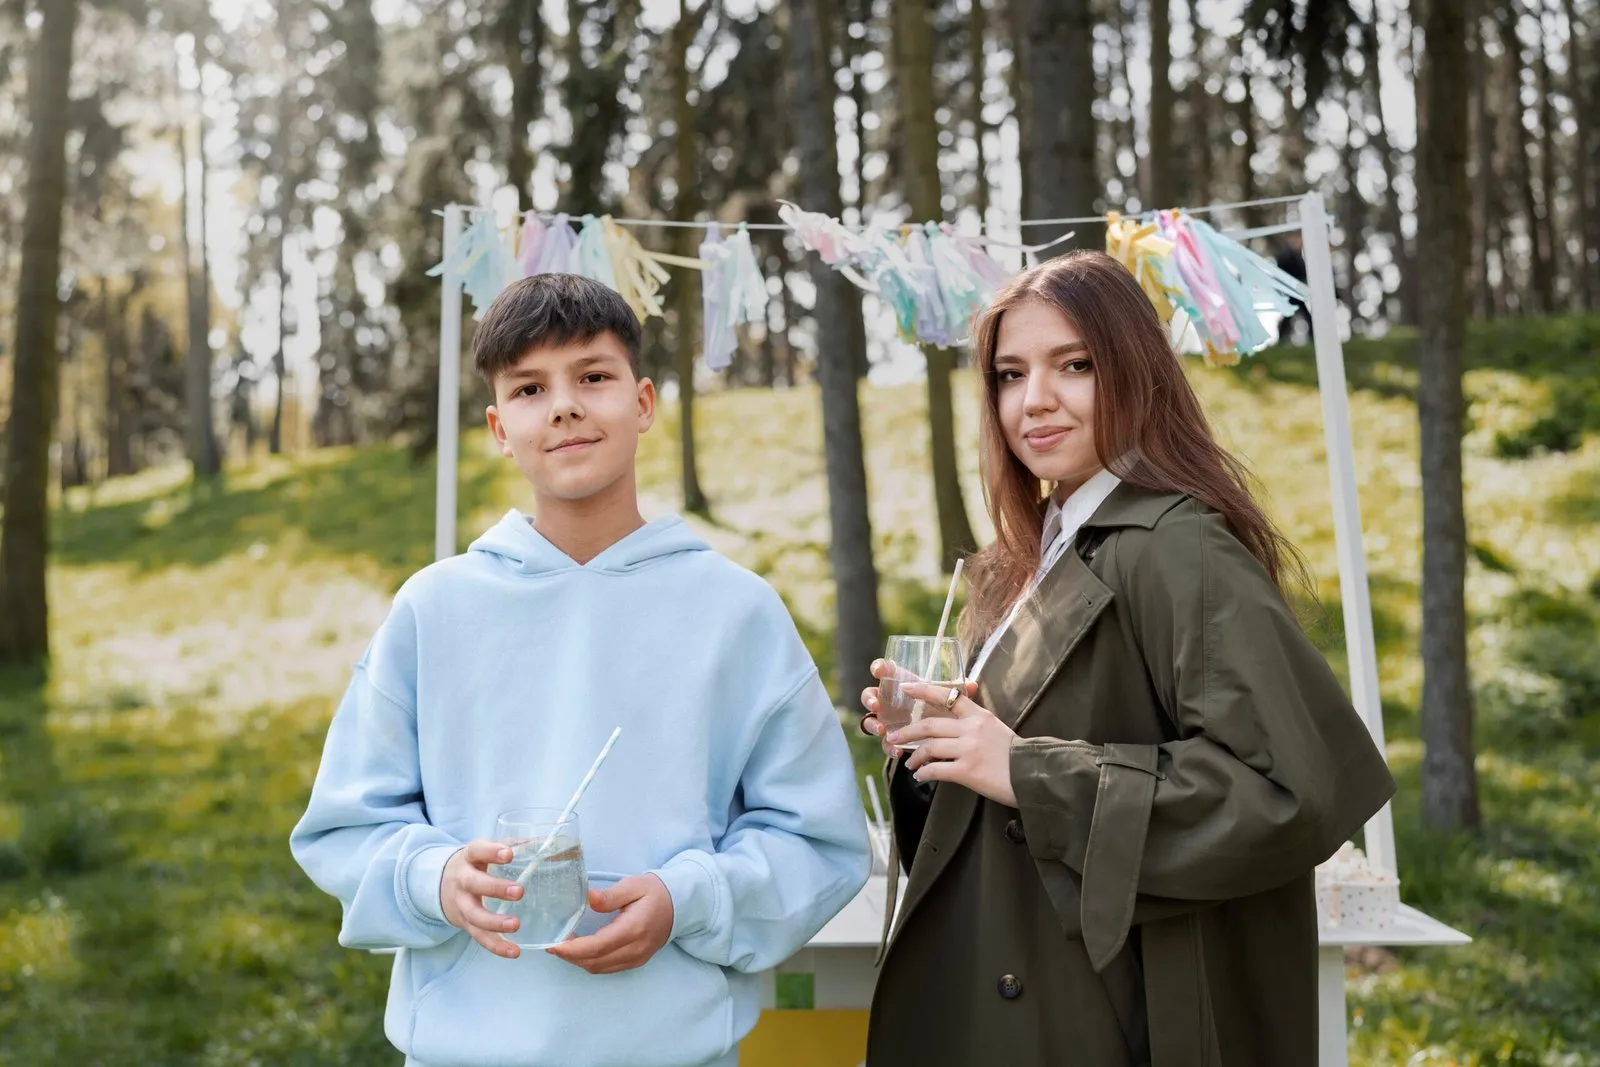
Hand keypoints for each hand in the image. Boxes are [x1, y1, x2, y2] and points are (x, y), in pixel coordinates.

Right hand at [441, 840, 526, 958]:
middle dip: (495, 888)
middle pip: (474, 884)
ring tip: (515, 925)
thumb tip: (547, 842)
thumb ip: (513, 846)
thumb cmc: (475, 864)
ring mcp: (462, 904)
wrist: (441, 885)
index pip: (477, 851)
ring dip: (495, 922)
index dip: (491, 852)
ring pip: (475, 915)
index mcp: (469, 858)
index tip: (509, 854)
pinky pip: (480, 937)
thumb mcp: (485, 851)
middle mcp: (462, 880)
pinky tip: (514, 952)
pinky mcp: (466, 924)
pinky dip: (497, 946)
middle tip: (519, 892)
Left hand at [545, 873, 673, 974]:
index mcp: (634, 929)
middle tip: (552, 943)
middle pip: (594, 962)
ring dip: (578, 960)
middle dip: (569, 956)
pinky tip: (581, 950)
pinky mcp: (636, 961)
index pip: (597, 947)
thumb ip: (611, 895)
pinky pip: (607, 968)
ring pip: (599, 968)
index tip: (553, 943)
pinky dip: (590, 961)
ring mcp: (636, 958)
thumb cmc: (656, 892)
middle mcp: (635, 949)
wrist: (680, 905)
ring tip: (563, 946)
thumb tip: (588, 898)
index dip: (571, 949)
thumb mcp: (634, 885)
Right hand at [859, 660, 979, 759]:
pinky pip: (884, 743)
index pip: (885, 672)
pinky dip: (889, 747)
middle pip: (870, 694)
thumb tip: (972, 685)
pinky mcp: (891, 738)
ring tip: (882, 730)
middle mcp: (890, 701)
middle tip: (877, 704)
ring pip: (871, 720)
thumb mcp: (948, 700)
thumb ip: (957, 693)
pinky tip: (898, 751)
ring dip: (873, 724)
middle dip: (870, 698)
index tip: (880, 671)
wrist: (942, 735)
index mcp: (901, 685)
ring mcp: (887, 720)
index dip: (879, 668)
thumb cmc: (942, 710)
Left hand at [891, 681, 1018, 807]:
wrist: (1033, 775)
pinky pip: (936, 770)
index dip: (923, 690)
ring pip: (929, 747)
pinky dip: (924, 774)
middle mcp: (972, 729)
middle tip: (893, 737)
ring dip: (914, 756)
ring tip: (909, 764)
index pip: (947, 696)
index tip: (905, 688)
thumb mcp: (995, 729)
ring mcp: (969, 750)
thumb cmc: (1015, 755)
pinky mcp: (968, 771)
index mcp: (979, 715)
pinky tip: (921, 777)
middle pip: (929, 725)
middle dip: (907, 732)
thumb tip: (951, 726)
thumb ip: (974, 723)